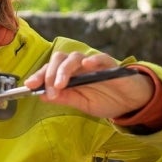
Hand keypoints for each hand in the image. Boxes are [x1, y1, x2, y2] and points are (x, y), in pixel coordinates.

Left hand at [23, 52, 153, 118]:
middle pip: (59, 59)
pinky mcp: (110, 65)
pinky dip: (93, 60)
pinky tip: (87, 65)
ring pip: (75, 57)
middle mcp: (79, 67)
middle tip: (48, 88)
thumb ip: (64, 98)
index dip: (39, 76)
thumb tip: (41, 95)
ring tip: (60, 84)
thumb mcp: (82, 104)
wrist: (132, 102)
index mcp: (70, 76)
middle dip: (49, 73)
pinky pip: (100, 58)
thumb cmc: (106, 100)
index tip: (29, 85)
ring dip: (64, 70)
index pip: (50, 70)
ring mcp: (93, 65)